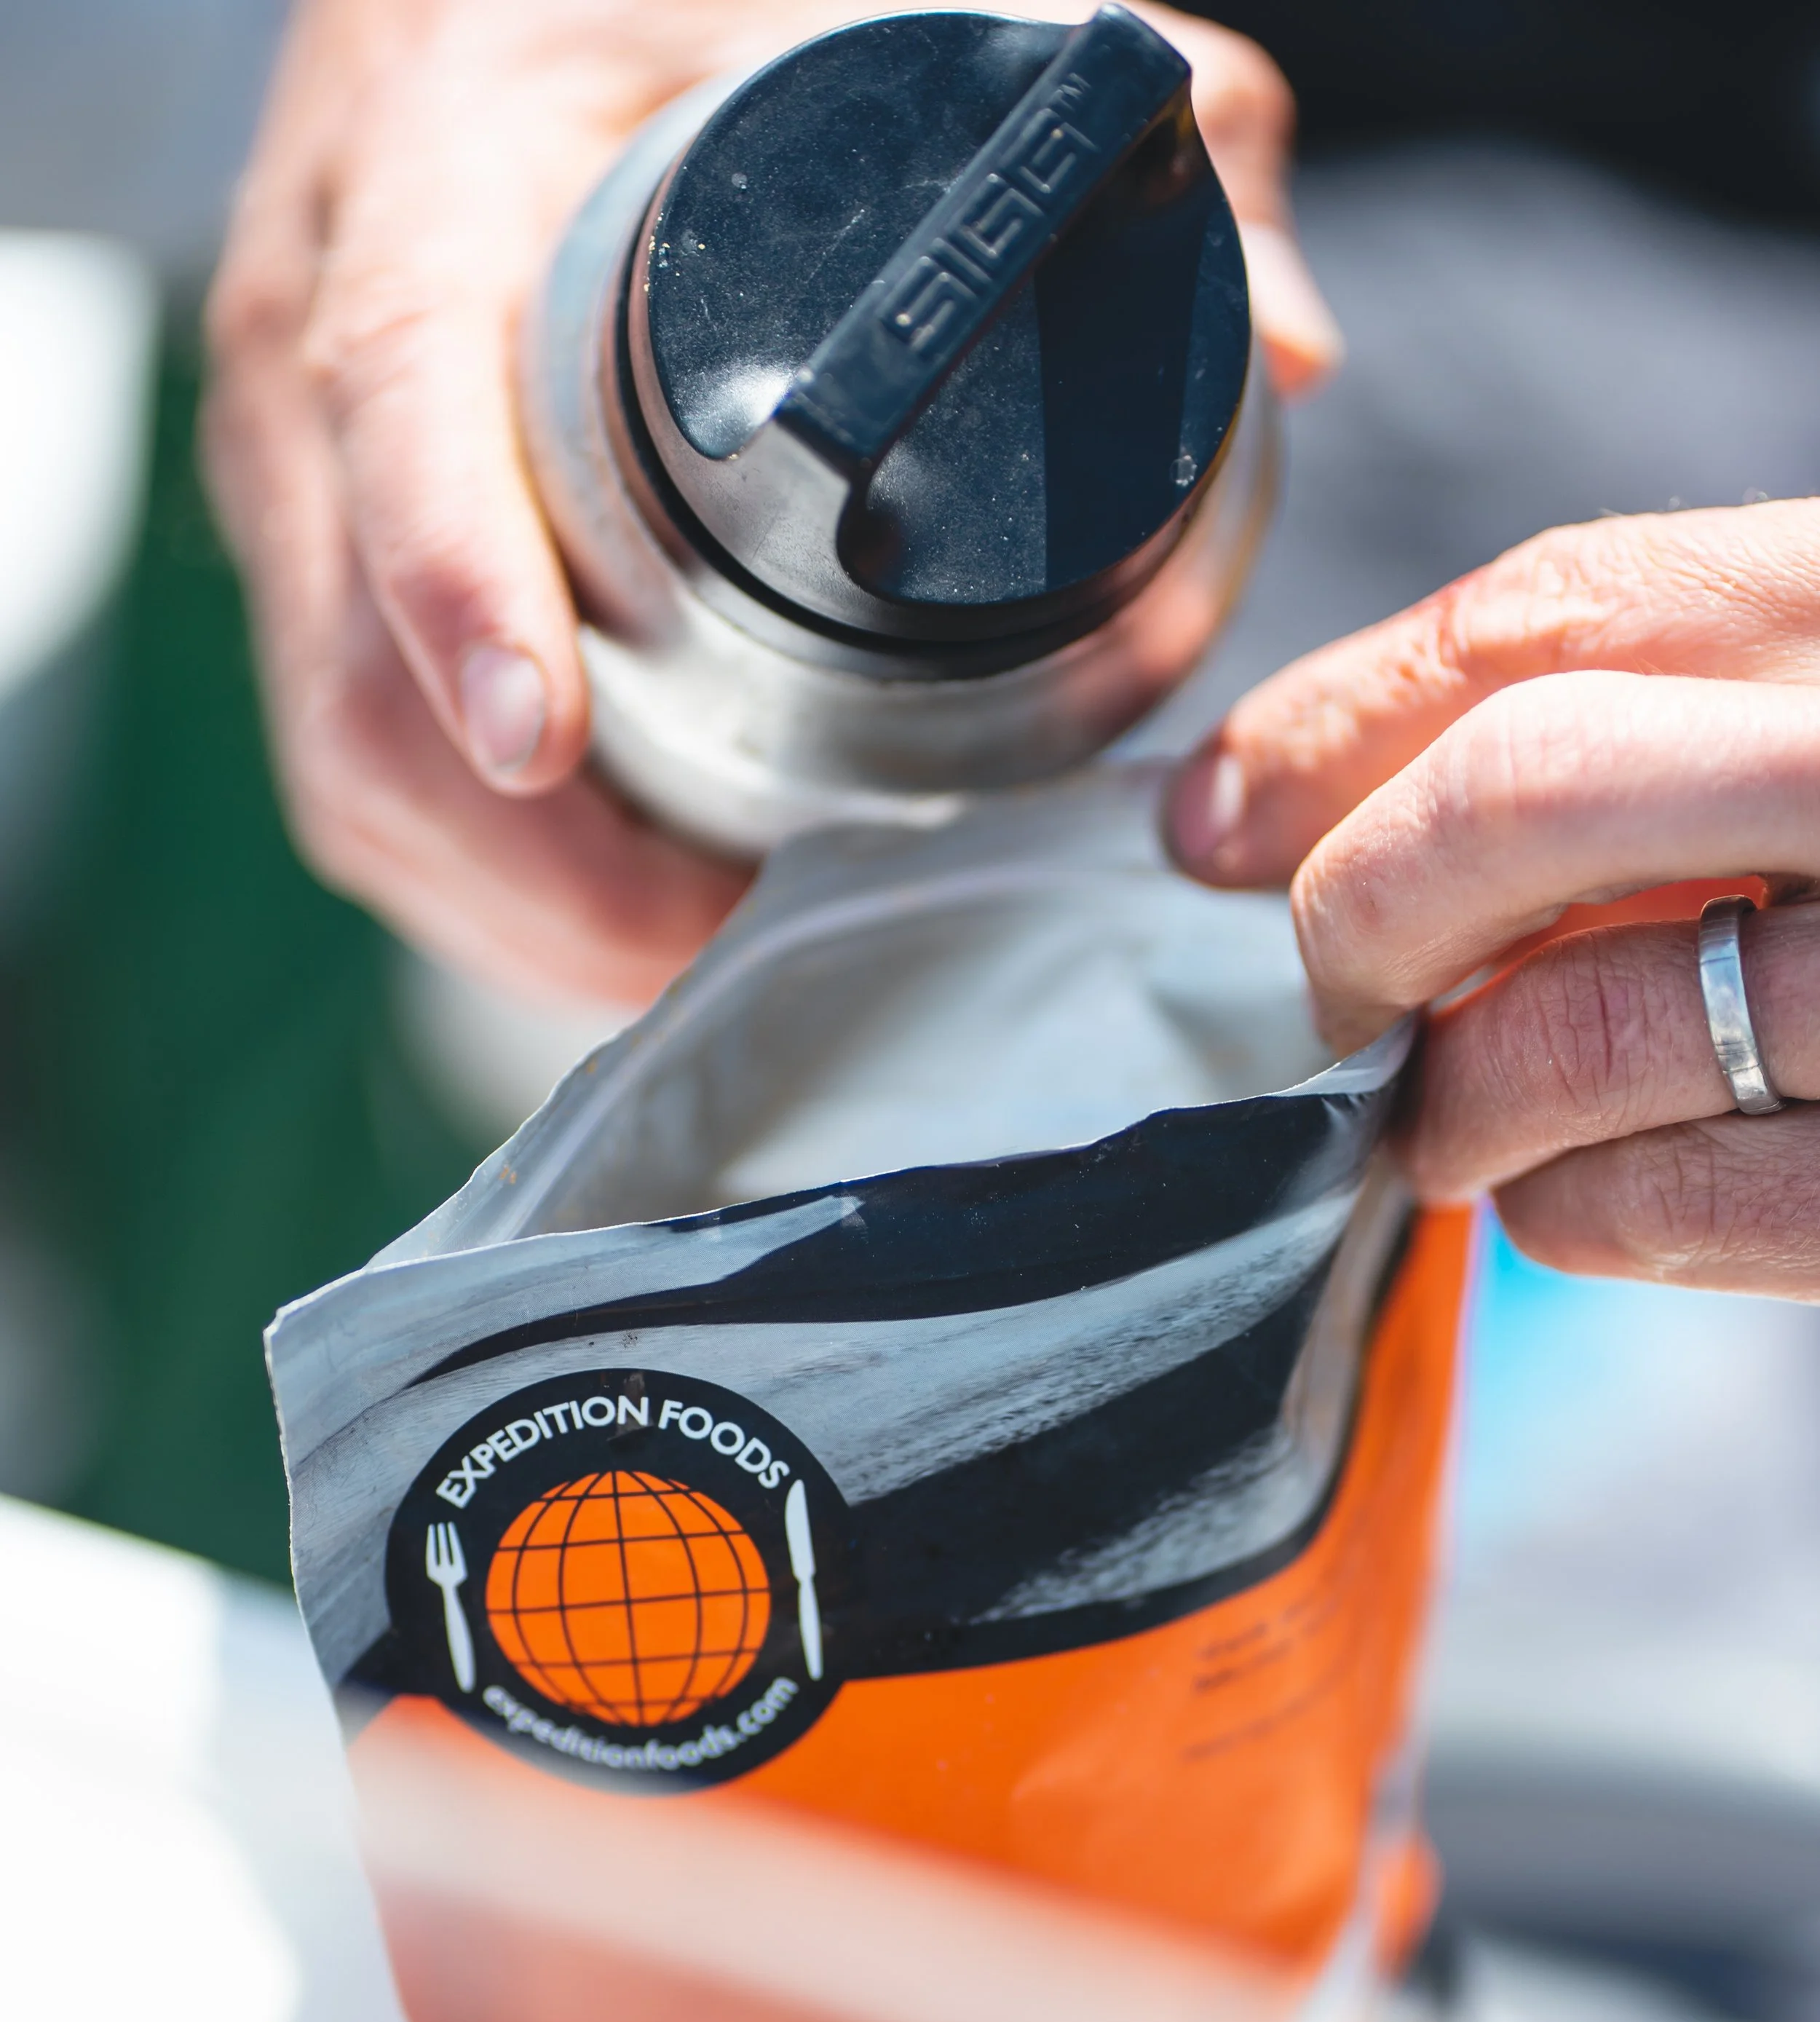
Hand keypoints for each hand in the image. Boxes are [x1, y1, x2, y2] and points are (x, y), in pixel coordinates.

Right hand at [205, 0, 1337, 1007]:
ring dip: (515, 910)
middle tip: (735, 937)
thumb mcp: (880, 11)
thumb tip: (1285, 344)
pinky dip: (489, 892)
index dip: (454, 579)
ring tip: (706, 958)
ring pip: (351, 772)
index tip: (546, 736)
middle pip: (354, 672)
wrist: (493, 8)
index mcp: (434, 183)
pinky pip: (361, 787)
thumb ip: (1116, 123)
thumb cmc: (690, 21)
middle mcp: (324, 356)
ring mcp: (306, 492)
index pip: (398, 392)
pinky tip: (627, 922)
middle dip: (532, 859)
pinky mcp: (326, 586)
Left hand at [1170, 500, 1819, 1296]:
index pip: (1569, 609)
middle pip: (1531, 789)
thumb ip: (1656, 728)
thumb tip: (1285, 813)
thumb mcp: (1818, 732)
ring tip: (1451, 1117)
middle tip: (1310, 987)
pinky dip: (1566, 1209)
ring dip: (1452, 1097)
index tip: (1206, 815)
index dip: (1336, 717)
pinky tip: (1577, 1191)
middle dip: (1355, 905)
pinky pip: (1653, 1204)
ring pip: (1568, 1026)